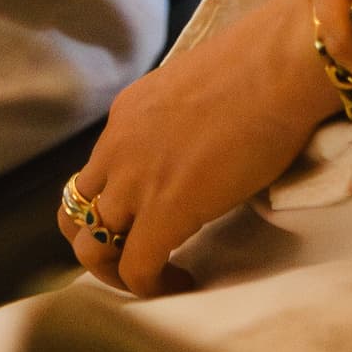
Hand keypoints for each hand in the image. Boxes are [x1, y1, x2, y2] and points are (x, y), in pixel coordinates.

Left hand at [63, 0, 343, 296]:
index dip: (113, 203)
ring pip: (92, 248)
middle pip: (76, 215)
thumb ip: (179, 119)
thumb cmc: (259, 65)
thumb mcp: (194, 88)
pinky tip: (183, 281)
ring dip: (117, 271)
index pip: (96, 173)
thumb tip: (197, 141)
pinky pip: (137, 269)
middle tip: (136, 254)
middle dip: (99, 243)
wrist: (276, 66)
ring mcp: (134, 182)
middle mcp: (117, 148)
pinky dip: (153, 286)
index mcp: (125, 114)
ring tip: (154, 276)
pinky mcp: (164, 212)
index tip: (145, 217)